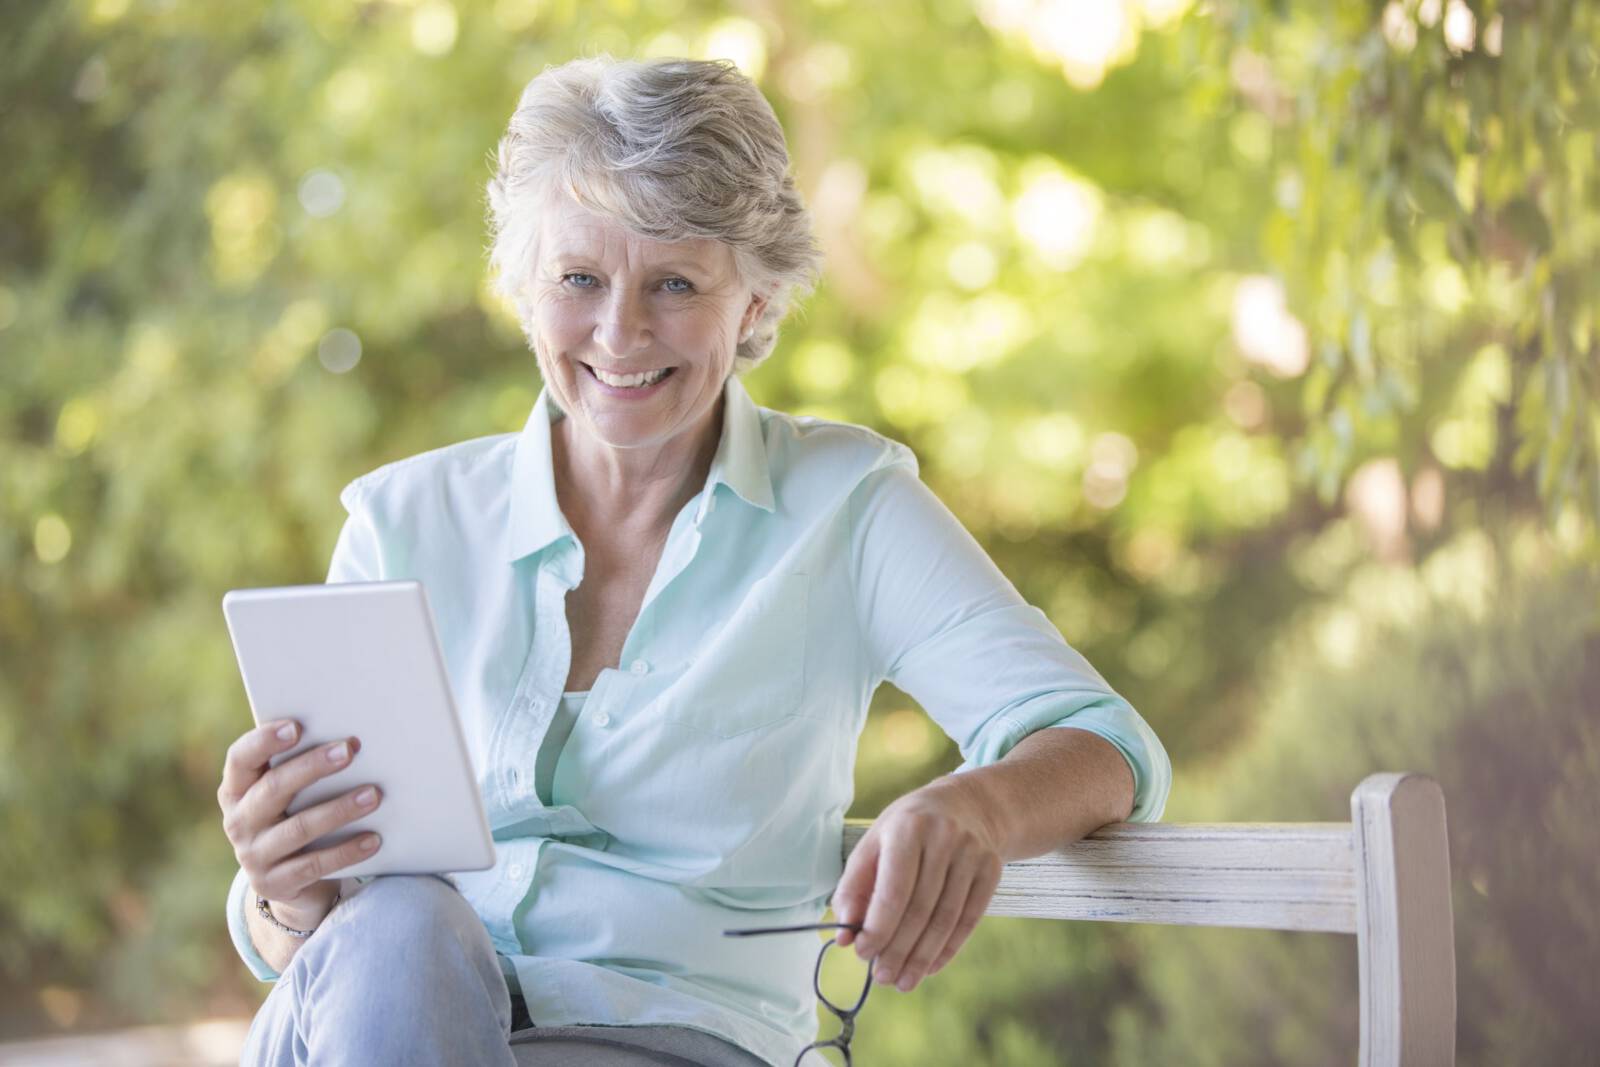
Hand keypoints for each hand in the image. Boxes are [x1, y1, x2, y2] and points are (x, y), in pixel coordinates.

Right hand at [217, 720, 382, 928]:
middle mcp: (238, 821)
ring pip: (299, 828)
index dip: (264, 741)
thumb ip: (302, 769)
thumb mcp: (288, 797)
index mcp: (237, 790)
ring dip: (339, 809)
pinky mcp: (274, 884)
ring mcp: (253, 855)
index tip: (296, 726)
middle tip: (349, 750)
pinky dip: (346, 851)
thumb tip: (351, 742)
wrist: (290, 883)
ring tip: (373, 794)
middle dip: (313, 767)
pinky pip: (315, 865)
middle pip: (274, 788)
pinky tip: (373, 839)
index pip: (241, 759)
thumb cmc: (294, 818)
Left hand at [829, 782, 1003, 992]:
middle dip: (898, 950)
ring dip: (922, 957)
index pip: (893, 891)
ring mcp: (972, 854)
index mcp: (907, 828)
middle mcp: (943, 838)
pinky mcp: (991, 870)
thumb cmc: (909, 828)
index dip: (878, 928)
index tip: (863, 954)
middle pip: (920, 910)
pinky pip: (969, 919)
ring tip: (903, 981)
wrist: (969, 804)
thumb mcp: (875, 842)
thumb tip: (844, 935)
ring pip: (945, 919)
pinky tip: (930, 967)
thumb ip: (855, 887)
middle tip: (882, 977)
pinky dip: (948, 948)